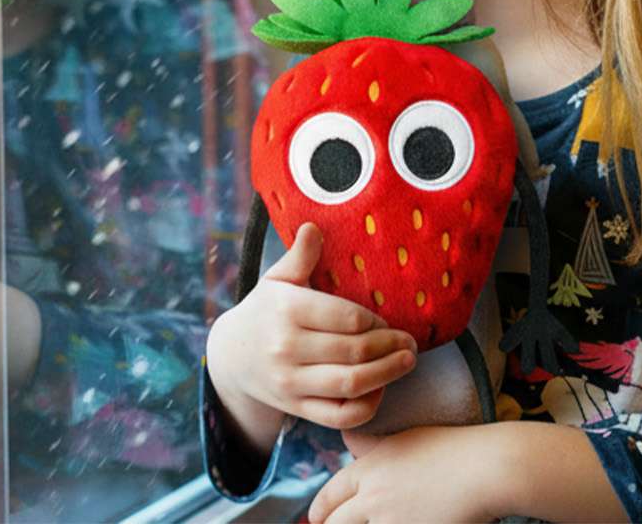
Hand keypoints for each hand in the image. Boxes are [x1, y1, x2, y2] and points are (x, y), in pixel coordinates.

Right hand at [205, 223, 417, 437]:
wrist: (232, 357)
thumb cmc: (265, 312)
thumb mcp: (276, 280)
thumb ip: (299, 256)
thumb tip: (314, 227)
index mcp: (285, 310)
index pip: (348, 318)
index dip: (376, 321)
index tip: (387, 320)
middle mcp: (285, 347)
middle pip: (355, 350)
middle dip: (391, 347)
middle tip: (409, 343)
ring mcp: (290, 381)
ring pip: (351, 384)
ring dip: (388, 374)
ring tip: (406, 362)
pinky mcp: (296, 407)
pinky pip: (341, 415)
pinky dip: (367, 405)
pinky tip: (379, 388)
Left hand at [309, 426, 502, 523]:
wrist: (488, 468)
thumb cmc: (454, 449)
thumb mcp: (404, 440)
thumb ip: (372, 448)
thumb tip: (348, 442)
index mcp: (368, 469)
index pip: (330, 495)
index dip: (320, 510)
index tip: (317, 518)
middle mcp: (372, 496)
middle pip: (337, 522)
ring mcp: (390, 520)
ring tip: (379, 521)